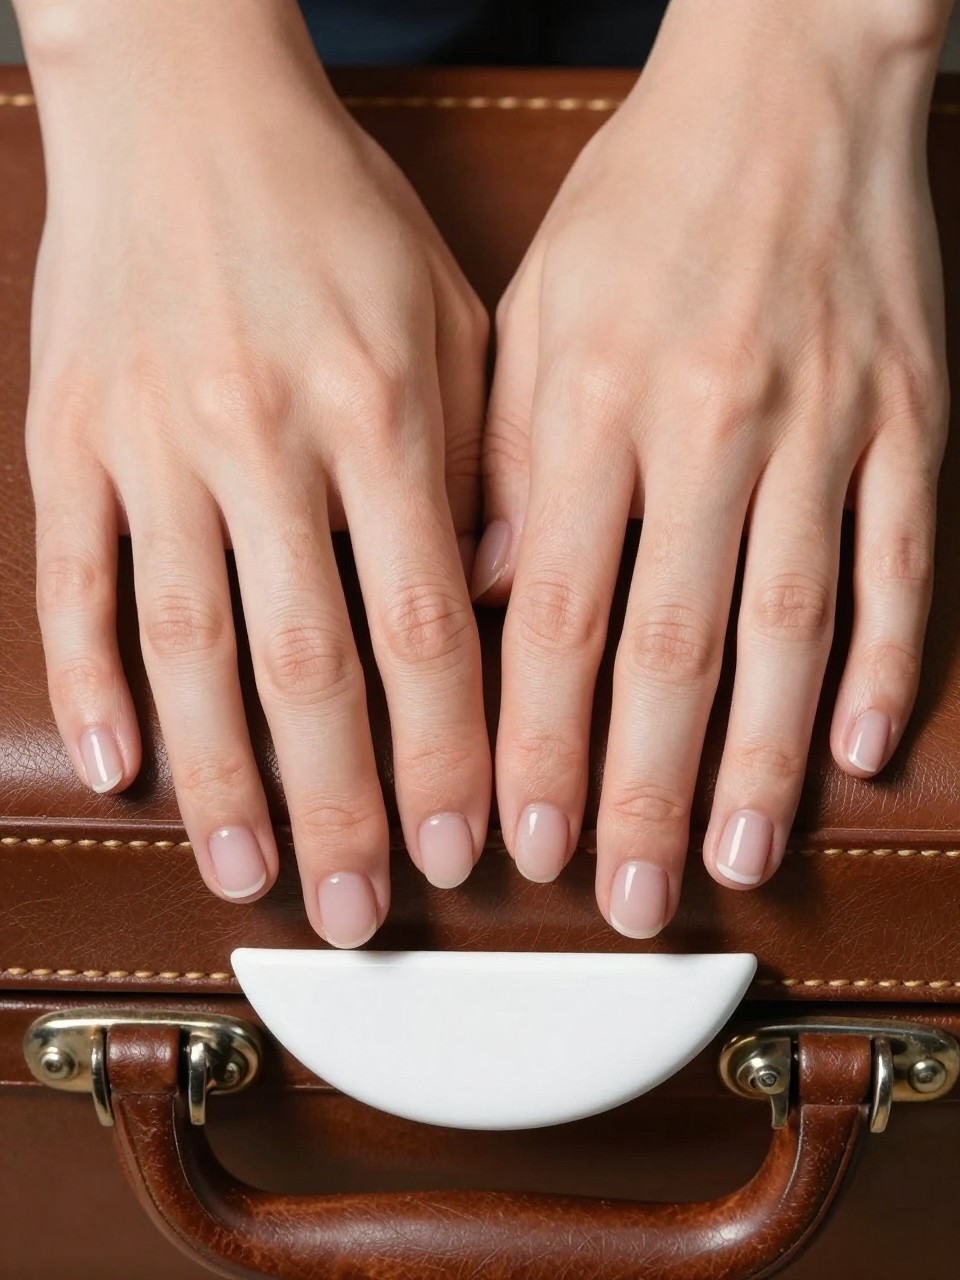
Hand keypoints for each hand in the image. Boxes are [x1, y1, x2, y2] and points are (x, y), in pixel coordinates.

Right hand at [20, 0, 490, 944]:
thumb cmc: (337, 214)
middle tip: (357, 913)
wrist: (185, 103)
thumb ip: (485, 460)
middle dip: (340, 806)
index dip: (448, 756)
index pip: (428, 627)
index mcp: (383, 409)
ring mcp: (153, 439)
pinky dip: (94, 678)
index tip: (465, 851)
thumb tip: (507, 601)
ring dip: (223, 777)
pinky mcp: (69, 435)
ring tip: (250, 875)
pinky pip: (76, 579)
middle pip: (310, 664)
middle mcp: (267, 435)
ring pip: (190, 645)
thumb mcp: (455, 316)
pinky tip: (120, 764)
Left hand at [474, 0, 950, 935]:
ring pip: (788, 627)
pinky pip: (899, 558)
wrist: (796, 82)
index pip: (559, 612)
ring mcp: (824, 426)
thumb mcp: (535, 308)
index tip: (522, 840)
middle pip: (671, 647)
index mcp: (599, 401)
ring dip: (756, 761)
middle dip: (640, 791)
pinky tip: (855, 747)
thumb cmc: (648, 198)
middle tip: (624, 900)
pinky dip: (882, 659)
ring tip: (728, 861)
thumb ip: (504, 458)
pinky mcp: (910, 417)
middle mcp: (712, 425)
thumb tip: (485, 596)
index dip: (540, 742)